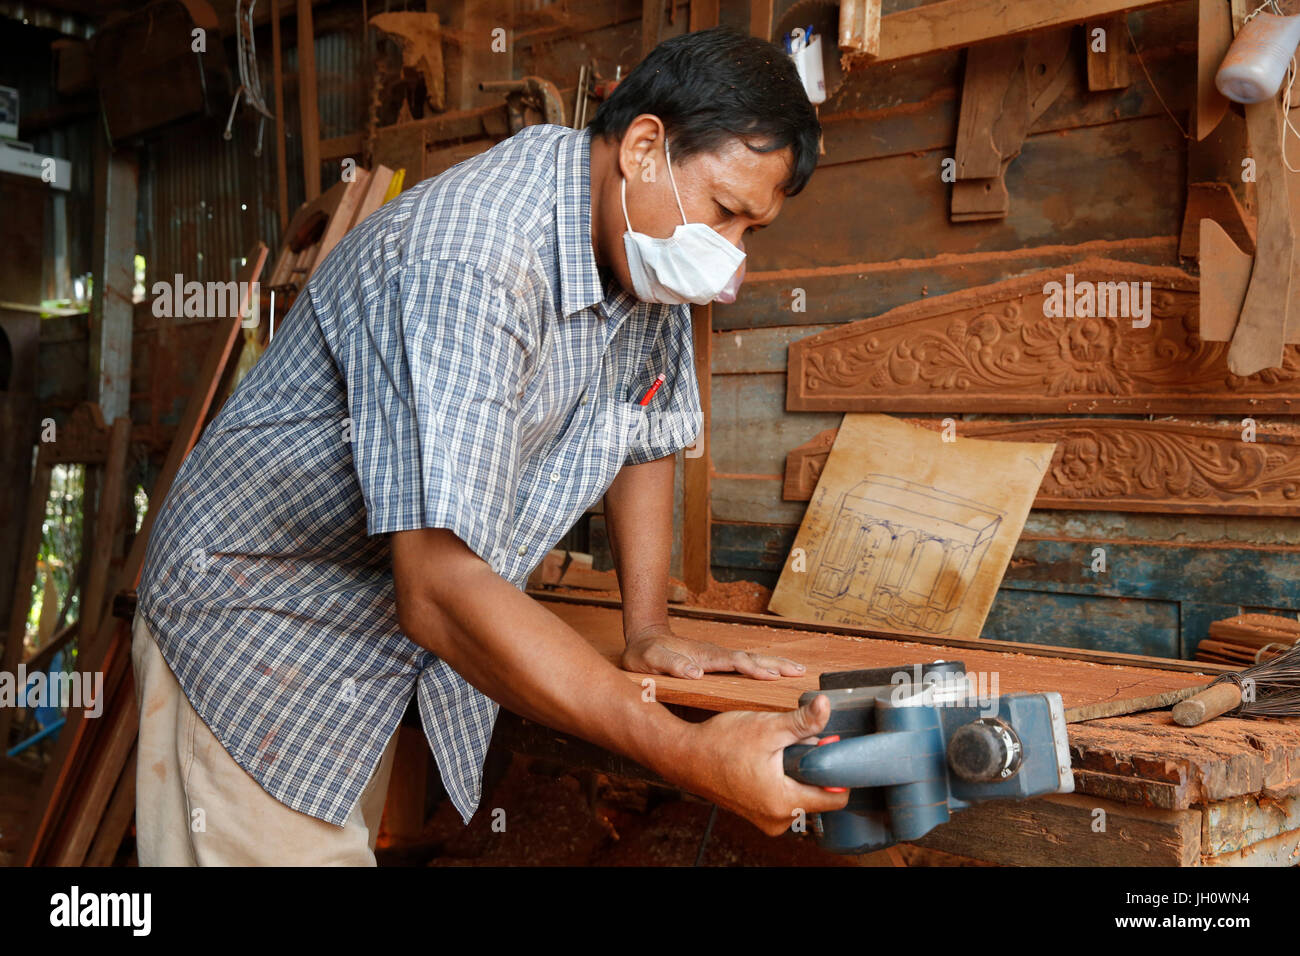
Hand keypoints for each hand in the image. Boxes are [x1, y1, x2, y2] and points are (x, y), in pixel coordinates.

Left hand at [621, 623, 805, 680]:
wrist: (646, 639)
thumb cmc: (647, 653)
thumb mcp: (652, 659)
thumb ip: (671, 664)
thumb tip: (695, 672)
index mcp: (704, 656)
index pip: (734, 662)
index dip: (753, 669)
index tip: (772, 676)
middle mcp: (716, 654)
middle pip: (751, 657)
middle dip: (776, 664)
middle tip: (800, 671)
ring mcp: (719, 657)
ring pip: (753, 659)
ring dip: (776, 664)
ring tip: (799, 670)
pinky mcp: (720, 661)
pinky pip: (747, 664)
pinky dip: (765, 666)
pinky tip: (777, 672)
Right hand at [677, 694, 848, 835]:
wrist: (684, 756)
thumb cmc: (719, 743)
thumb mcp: (766, 727)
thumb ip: (802, 721)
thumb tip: (827, 706)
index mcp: (784, 803)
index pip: (836, 797)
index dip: (837, 769)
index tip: (827, 746)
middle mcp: (778, 820)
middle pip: (820, 796)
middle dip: (814, 768)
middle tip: (797, 744)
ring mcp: (767, 820)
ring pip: (802, 796)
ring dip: (798, 773)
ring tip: (777, 751)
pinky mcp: (758, 814)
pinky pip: (785, 798)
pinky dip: (784, 780)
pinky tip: (768, 761)